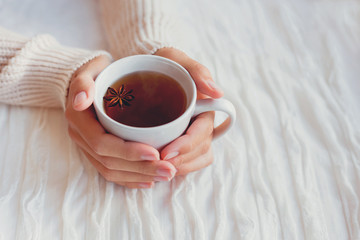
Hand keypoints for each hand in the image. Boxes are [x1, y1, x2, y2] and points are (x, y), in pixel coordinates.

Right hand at [65, 55, 176, 187]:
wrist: (90, 79)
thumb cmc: (96, 73)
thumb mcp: (89, 70)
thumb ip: (83, 82)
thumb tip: (82, 101)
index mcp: (79, 120)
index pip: (103, 144)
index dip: (129, 152)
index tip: (155, 153)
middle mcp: (81, 137)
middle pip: (110, 162)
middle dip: (141, 168)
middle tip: (169, 170)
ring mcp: (88, 147)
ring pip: (112, 170)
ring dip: (140, 176)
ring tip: (167, 175)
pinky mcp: (97, 152)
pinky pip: (111, 171)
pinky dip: (130, 179)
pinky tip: (149, 181)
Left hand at [154, 48, 223, 174]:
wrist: (154, 69)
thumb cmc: (167, 64)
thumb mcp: (179, 60)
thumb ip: (198, 72)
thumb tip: (218, 91)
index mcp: (205, 108)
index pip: (202, 133)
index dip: (186, 145)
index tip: (166, 152)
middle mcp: (202, 123)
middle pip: (200, 149)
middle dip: (181, 160)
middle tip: (157, 163)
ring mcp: (194, 133)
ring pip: (198, 158)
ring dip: (181, 167)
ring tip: (159, 170)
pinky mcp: (184, 140)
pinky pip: (190, 160)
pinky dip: (179, 167)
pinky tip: (162, 168)